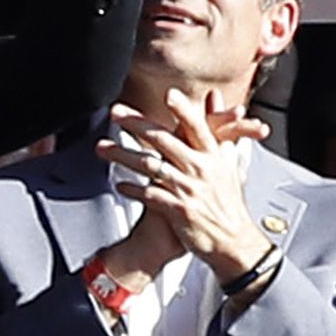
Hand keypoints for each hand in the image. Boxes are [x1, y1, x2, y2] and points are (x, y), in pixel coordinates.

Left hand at [96, 91, 271, 283]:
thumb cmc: (227, 199)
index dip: (184, 111)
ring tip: (102, 148)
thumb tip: (214, 97)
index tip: (169, 94)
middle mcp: (200, 169)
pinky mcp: (178, 209)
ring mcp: (188, 189)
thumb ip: (217, 126)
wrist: (233, 241)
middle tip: (115, 113)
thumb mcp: (227, 160)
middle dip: (137, 124)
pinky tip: (119, 184)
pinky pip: (149, 195)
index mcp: (213, 156)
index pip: (197, 128)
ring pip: (150, 166)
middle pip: (165, 141)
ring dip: (122, 155)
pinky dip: (132, 189)